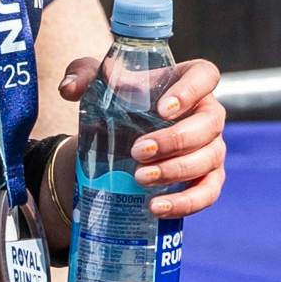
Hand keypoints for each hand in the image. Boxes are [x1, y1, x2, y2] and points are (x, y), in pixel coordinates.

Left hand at [55, 55, 227, 220]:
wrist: (124, 133)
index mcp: (189, 80)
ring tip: (140, 179)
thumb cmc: (123, 99)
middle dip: (175, 140)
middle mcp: (207, 113)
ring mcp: (212, 146)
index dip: (190, 91)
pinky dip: (186, 202)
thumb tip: (69, 89)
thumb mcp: (101, 82)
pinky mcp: (208, 177)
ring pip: (209, 159)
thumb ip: (83, 75)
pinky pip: (207, 193)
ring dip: (176, 171)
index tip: (162, 109)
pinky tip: (157, 206)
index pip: (205, 75)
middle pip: (209, 124)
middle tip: (138, 151)